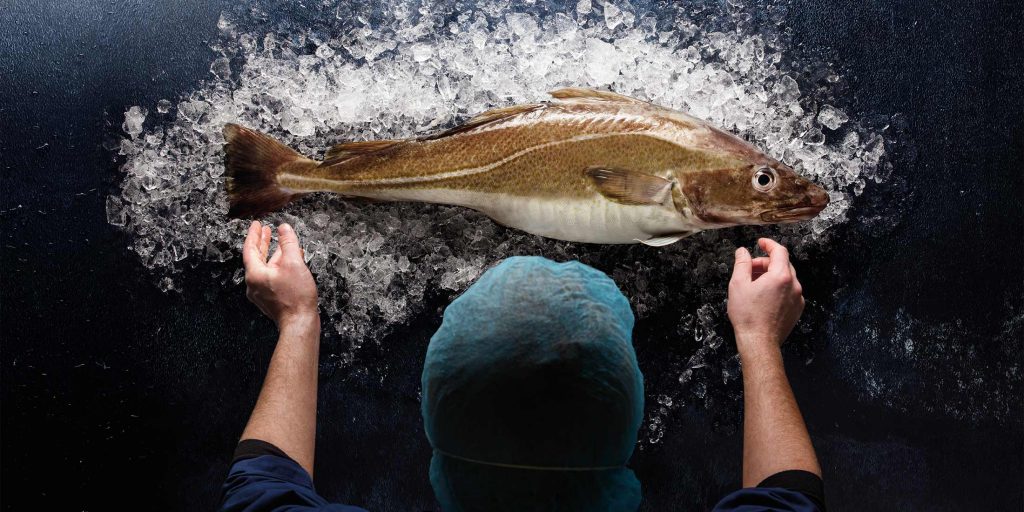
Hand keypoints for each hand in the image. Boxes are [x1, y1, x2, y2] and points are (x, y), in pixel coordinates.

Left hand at [242, 221, 318, 331]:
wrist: (299, 323)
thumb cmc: (296, 296)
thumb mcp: (294, 263)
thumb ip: (288, 243)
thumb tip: (284, 228)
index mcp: (254, 274)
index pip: (250, 248)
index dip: (254, 234)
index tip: (257, 224)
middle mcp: (254, 283)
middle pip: (256, 258)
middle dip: (262, 242)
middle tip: (265, 230)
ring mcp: (262, 292)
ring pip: (265, 267)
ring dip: (273, 254)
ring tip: (280, 243)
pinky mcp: (270, 299)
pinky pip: (271, 276)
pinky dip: (278, 266)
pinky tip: (289, 262)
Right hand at [727, 238, 804, 358]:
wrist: (759, 342)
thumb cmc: (747, 315)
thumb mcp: (738, 285)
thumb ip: (742, 264)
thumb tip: (742, 251)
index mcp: (780, 276)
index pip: (779, 251)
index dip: (769, 244)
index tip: (760, 243)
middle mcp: (794, 285)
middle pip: (783, 264)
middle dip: (766, 262)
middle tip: (750, 269)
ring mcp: (797, 298)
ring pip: (786, 278)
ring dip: (771, 275)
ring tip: (755, 284)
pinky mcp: (797, 309)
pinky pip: (789, 291)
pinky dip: (778, 288)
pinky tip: (764, 297)